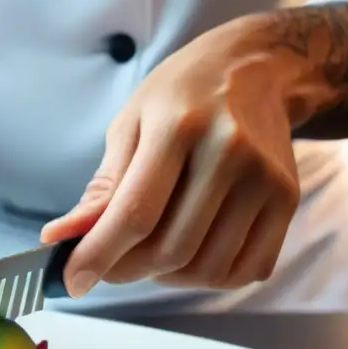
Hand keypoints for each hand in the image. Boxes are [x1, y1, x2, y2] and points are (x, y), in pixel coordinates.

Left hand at [41, 17, 301, 296]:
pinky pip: (243, 270)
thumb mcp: (129, 126)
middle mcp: (229, 153)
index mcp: (179, 127)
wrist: (256, 68)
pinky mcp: (287, 200)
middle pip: (170, 249)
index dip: (98, 256)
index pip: (135, 213)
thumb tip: (60, 239)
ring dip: (166, 276)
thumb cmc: (180, 97)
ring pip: (206, 269)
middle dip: (126, 270)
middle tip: (108, 263)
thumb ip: (101, 189)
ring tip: (149, 250)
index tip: (71, 280)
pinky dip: (207, 277)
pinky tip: (189, 251)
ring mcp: (265, 179)